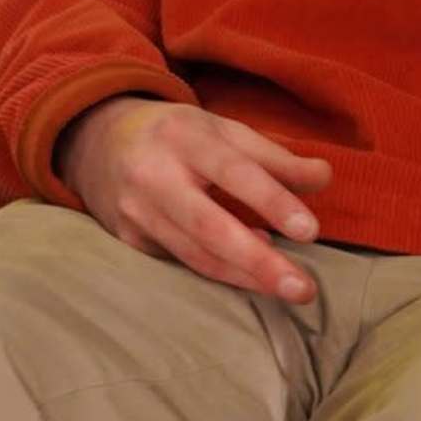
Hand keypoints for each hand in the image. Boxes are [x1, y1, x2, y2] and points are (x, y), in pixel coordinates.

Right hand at [55, 95, 332, 303]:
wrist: (94, 140)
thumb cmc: (175, 135)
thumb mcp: (221, 130)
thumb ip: (273, 156)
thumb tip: (325, 178)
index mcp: (182, 137)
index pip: (232, 171)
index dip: (271, 201)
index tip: (310, 231)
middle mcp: (153, 175)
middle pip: (208, 226)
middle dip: (258, 262)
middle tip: (304, 289)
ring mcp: (136, 212)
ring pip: (195, 254)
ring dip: (245, 276)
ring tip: (290, 289)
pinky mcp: (128, 240)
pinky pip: (181, 262)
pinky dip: (220, 271)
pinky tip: (249, 274)